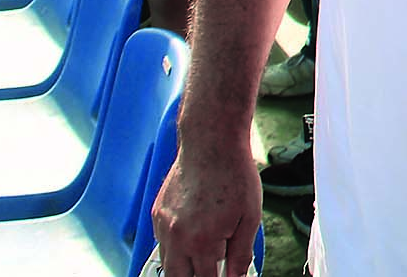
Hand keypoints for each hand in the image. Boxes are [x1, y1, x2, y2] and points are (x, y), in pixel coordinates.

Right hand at [151, 144, 262, 276]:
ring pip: (167, 263)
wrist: (211, 143)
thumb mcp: (250, 217)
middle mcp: (177, 238)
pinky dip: (175, 246)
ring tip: (204, 254)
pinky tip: (193, 236)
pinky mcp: (156, 214)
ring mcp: (163, 226)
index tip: (227, 275)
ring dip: (184, 266)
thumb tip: (236, 275)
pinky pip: (162, 242)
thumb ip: (241, 253)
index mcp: (201, 242)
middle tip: (213, 269)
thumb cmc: (233, 175)